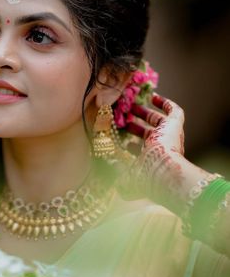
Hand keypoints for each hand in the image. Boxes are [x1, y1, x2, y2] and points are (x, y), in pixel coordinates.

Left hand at [117, 93, 186, 209]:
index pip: (139, 149)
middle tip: (121, 115)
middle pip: (147, 133)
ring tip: (131, 104)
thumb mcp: (122, 177)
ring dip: (145, 112)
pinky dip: (165, 103)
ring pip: (158, 121)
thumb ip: (111, 167)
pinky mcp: (175, 126)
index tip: (117, 135)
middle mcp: (162, 149)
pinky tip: (153, 96)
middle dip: (134, 124)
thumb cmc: (144, 179)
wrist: (164, 173)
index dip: (129, 143)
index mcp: (150, 161)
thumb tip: (100, 158)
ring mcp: (169, 137)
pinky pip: (175, 112)